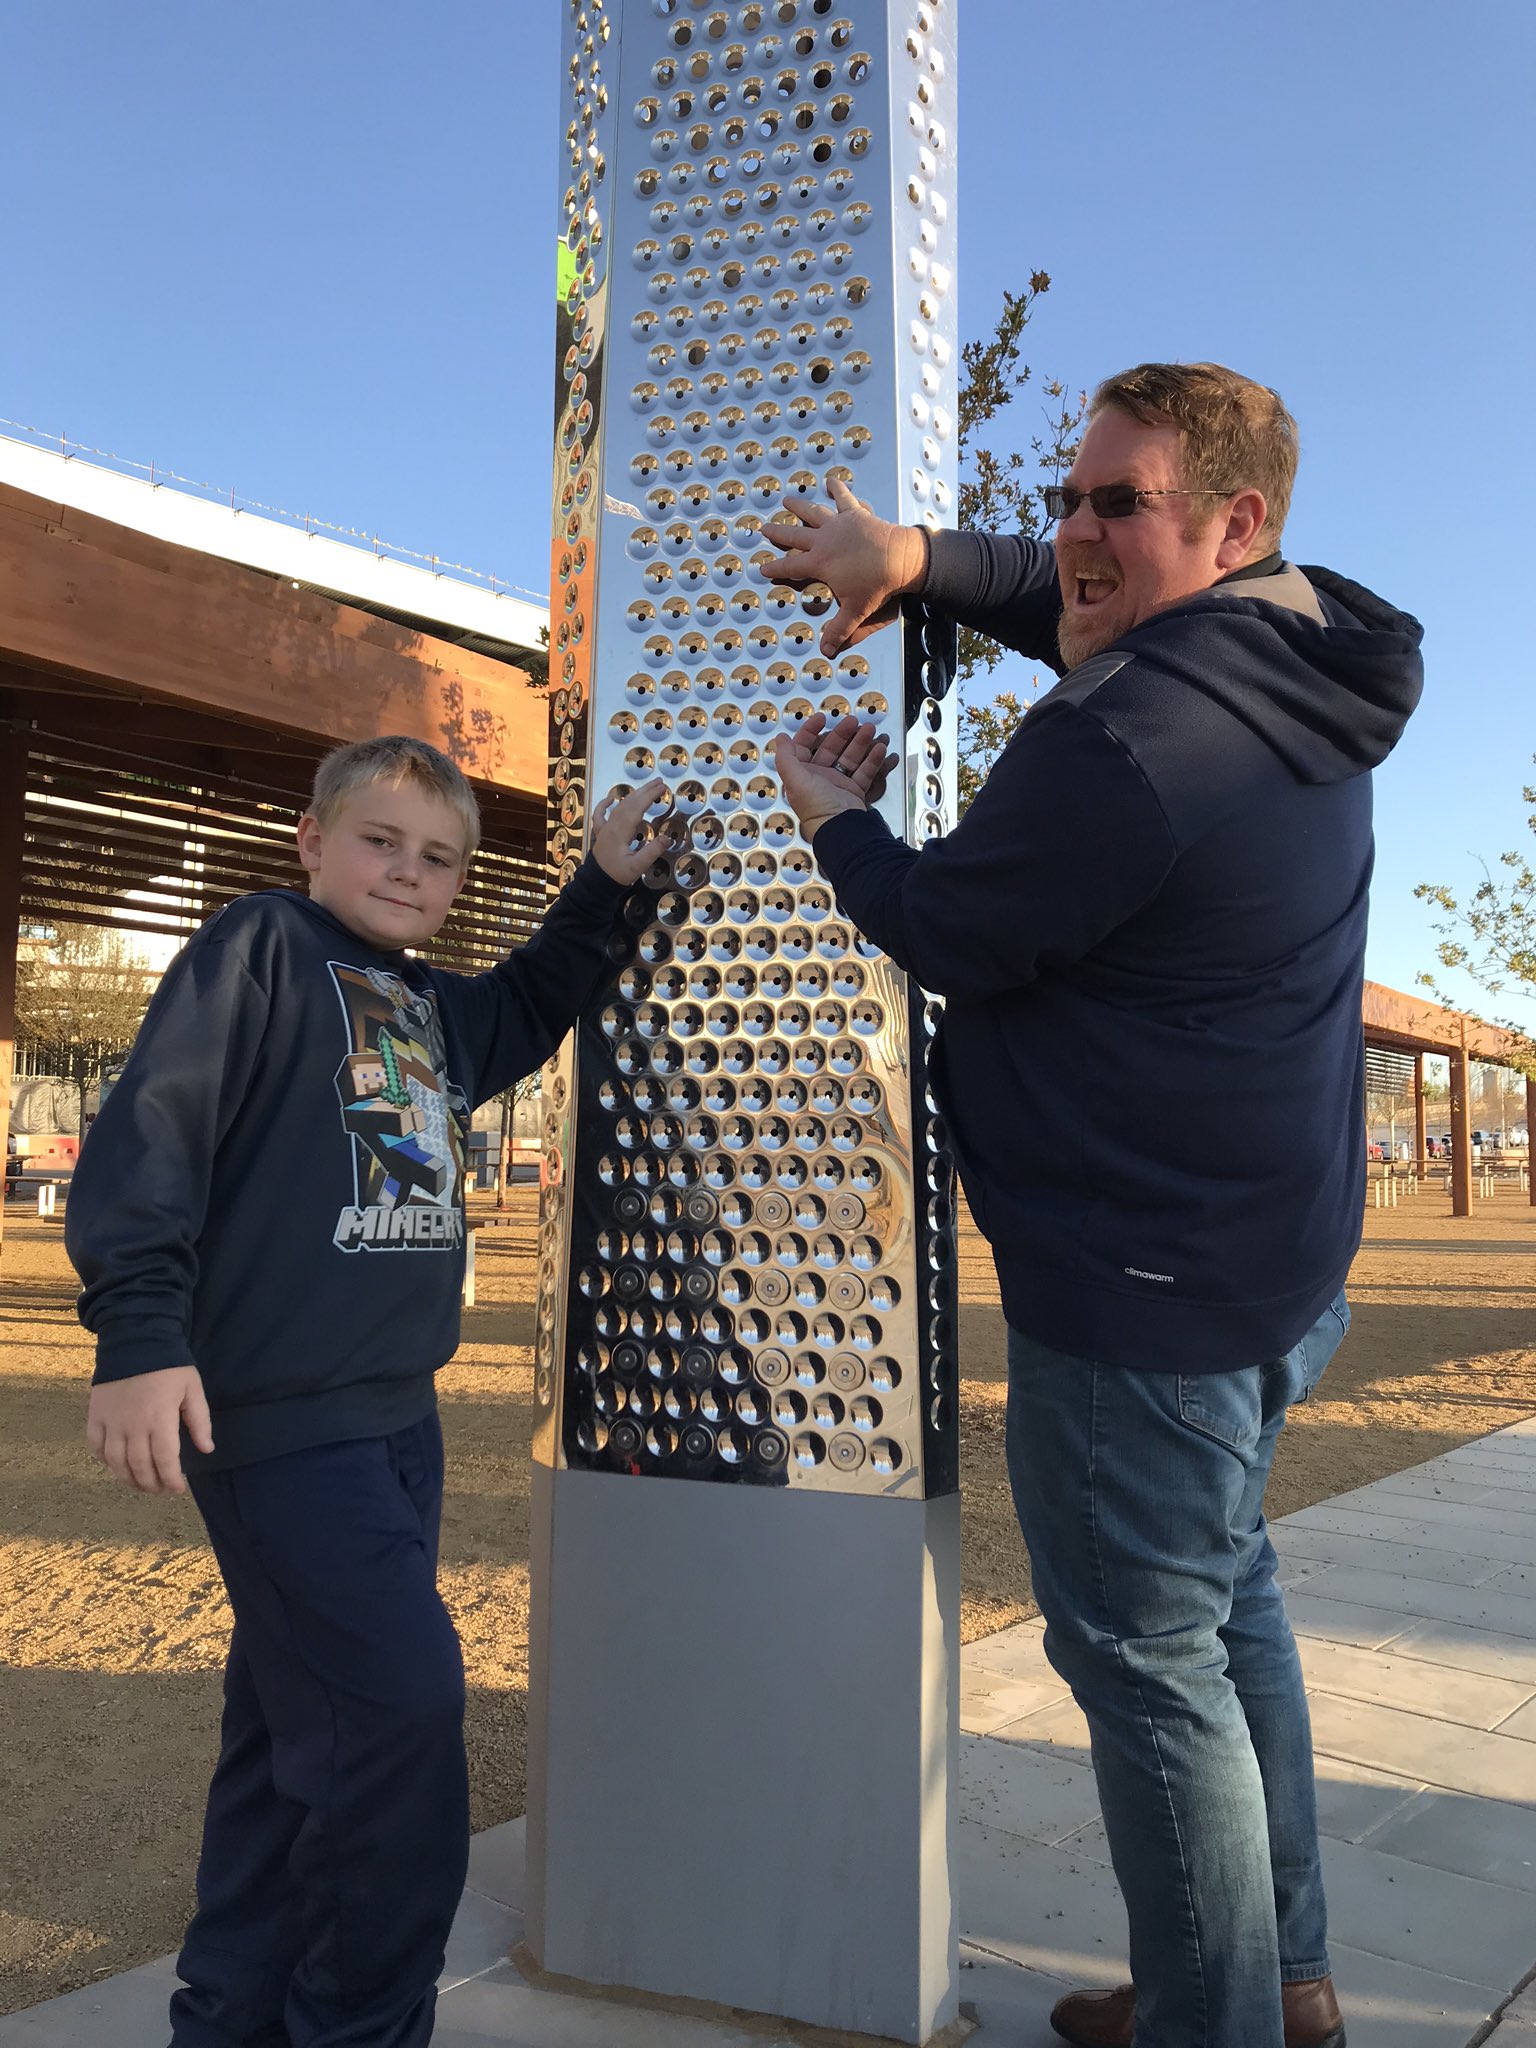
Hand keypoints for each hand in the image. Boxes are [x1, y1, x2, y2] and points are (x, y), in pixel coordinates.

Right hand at [86, 1366, 213, 1493]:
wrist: (135, 1341)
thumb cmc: (169, 1366)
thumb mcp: (193, 1389)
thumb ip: (200, 1421)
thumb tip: (207, 1449)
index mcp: (160, 1419)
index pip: (165, 1461)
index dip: (171, 1479)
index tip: (178, 1489)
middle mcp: (133, 1425)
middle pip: (139, 1467)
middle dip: (151, 1484)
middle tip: (160, 1490)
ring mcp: (111, 1422)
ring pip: (115, 1463)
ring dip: (128, 1479)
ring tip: (140, 1484)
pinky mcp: (95, 1416)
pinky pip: (95, 1447)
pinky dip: (104, 1462)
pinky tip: (116, 1466)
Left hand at [590, 779, 684, 882]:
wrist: (596, 883)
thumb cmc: (617, 875)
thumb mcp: (637, 867)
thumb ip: (652, 852)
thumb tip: (668, 838)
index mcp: (621, 831)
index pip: (637, 808)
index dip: (650, 796)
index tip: (662, 788)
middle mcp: (612, 825)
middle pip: (629, 803)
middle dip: (645, 791)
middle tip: (659, 782)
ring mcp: (605, 828)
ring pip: (619, 806)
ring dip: (633, 795)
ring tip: (647, 787)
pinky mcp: (601, 833)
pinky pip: (600, 815)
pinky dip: (604, 805)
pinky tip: (610, 798)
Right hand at [762, 478, 928, 655]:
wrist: (900, 559)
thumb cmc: (877, 585)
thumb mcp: (855, 611)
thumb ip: (839, 630)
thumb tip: (826, 651)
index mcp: (819, 563)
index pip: (790, 567)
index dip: (774, 569)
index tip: (762, 568)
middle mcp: (824, 539)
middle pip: (794, 535)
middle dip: (777, 533)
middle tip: (764, 528)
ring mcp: (839, 524)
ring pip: (813, 512)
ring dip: (799, 506)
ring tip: (786, 500)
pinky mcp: (856, 514)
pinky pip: (844, 498)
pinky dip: (838, 489)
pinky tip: (831, 481)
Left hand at [772, 713, 895, 840]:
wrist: (841, 828)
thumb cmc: (816, 808)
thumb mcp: (796, 780)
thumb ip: (786, 757)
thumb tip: (780, 738)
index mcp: (802, 774)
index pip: (804, 746)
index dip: (811, 730)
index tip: (822, 717)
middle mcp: (819, 778)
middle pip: (831, 748)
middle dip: (843, 733)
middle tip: (854, 721)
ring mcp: (838, 784)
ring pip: (850, 757)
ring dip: (860, 742)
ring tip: (871, 730)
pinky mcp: (854, 791)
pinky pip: (864, 771)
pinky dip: (872, 759)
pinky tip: (879, 748)